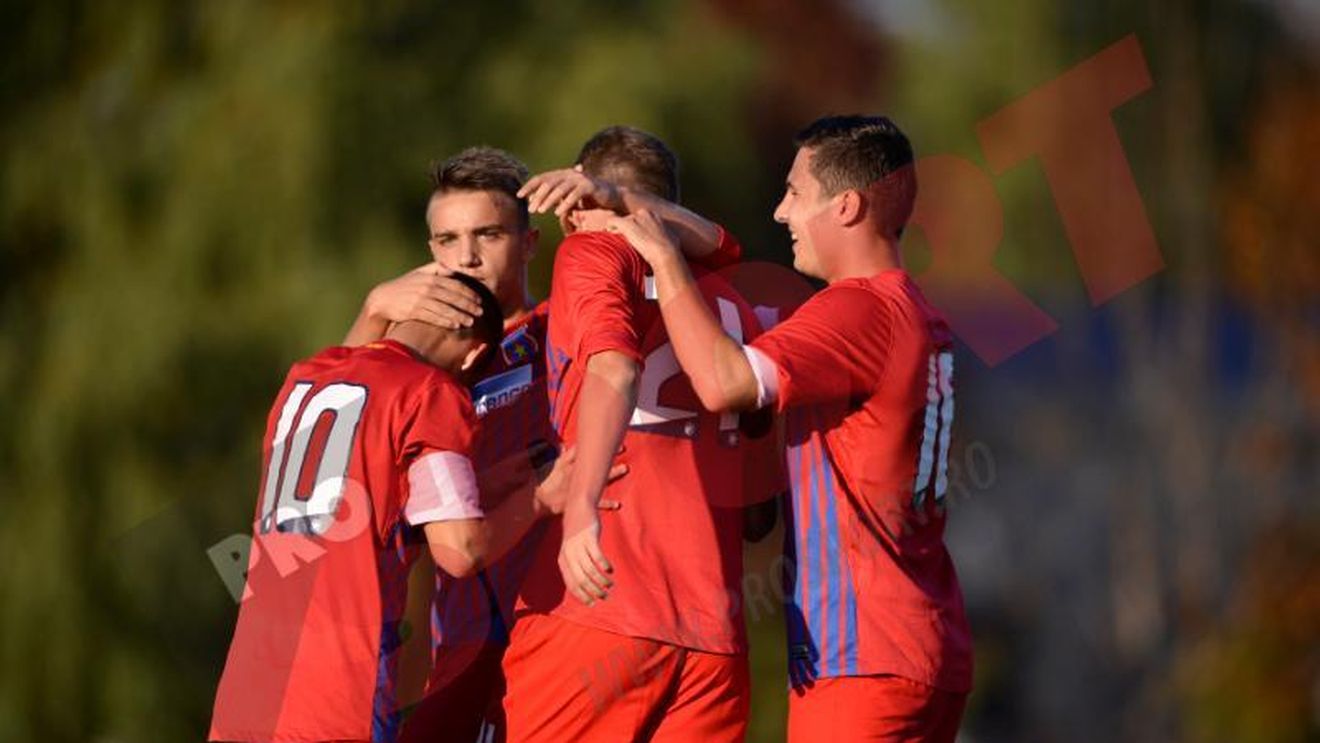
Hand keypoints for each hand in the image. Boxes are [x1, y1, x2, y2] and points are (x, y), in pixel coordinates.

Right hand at [366, 263, 482, 329]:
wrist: (383, 299)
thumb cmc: (404, 287)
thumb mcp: (419, 273)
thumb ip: (436, 269)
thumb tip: (453, 270)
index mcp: (431, 277)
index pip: (455, 284)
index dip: (469, 292)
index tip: (479, 299)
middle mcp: (427, 287)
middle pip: (453, 297)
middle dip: (468, 305)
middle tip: (480, 312)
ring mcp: (420, 299)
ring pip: (445, 308)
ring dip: (460, 315)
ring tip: (471, 322)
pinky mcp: (414, 311)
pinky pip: (434, 317)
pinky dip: (446, 321)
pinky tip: (456, 325)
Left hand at [520, 166, 622, 217]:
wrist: (610, 196)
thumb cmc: (586, 198)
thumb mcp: (566, 197)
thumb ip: (552, 198)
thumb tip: (534, 202)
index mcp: (562, 174)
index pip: (541, 178)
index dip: (529, 186)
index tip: (518, 195)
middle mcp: (569, 173)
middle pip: (549, 183)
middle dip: (538, 196)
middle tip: (531, 209)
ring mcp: (580, 178)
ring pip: (560, 188)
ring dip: (549, 200)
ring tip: (541, 211)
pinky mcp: (589, 186)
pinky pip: (575, 194)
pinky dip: (565, 203)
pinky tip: (558, 213)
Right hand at [533, 445, 625, 515]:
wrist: (535, 501)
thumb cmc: (541, 483)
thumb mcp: (546, 467)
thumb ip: (556, 457)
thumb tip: (560, 446)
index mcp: (564, 464)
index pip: (580, 450)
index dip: (593, 442)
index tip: (605, 436)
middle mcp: (573, 473)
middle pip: (593, 461)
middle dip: (608, 455)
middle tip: (622, 447)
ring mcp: (577, 487)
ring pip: (597, 478)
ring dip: (612, 473)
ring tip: (625, 468)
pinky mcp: (578, 501)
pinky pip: (595, 503)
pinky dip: (607, 504)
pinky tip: (618, 504)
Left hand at [558, 497, 612, 604]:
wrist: (577, 507)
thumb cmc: (576, 532)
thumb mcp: (570, 549)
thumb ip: (574, 565)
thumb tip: (584, 585)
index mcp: (563, 560)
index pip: (571, 584)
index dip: (582, 596)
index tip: (592, 604)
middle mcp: (569, 555)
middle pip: (581, 580)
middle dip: (594, 592)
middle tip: (605, 597)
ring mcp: (578, 546)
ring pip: (590, 571)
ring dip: (601, 581)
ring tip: (610, 585)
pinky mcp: (589, 537)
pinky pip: (597, 556)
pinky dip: (604, 566)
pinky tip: (610, 570)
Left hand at [605, 210, 680, 267]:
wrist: (666, 252)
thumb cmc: (672, 250)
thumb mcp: (674, 239)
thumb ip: (670, 236)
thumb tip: (675, 242)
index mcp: (655, 215)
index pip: (640, 218)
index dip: (635, 227)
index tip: (634, 236)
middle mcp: (644, 213)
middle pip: (629, 218)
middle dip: (626, 228)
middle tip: (621, 237)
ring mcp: (634, 218)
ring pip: (620, 221)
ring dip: (616, 229)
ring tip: (612, 236)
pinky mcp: (626, 224)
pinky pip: (612, 221)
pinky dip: (609, 227)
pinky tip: (608, 233)